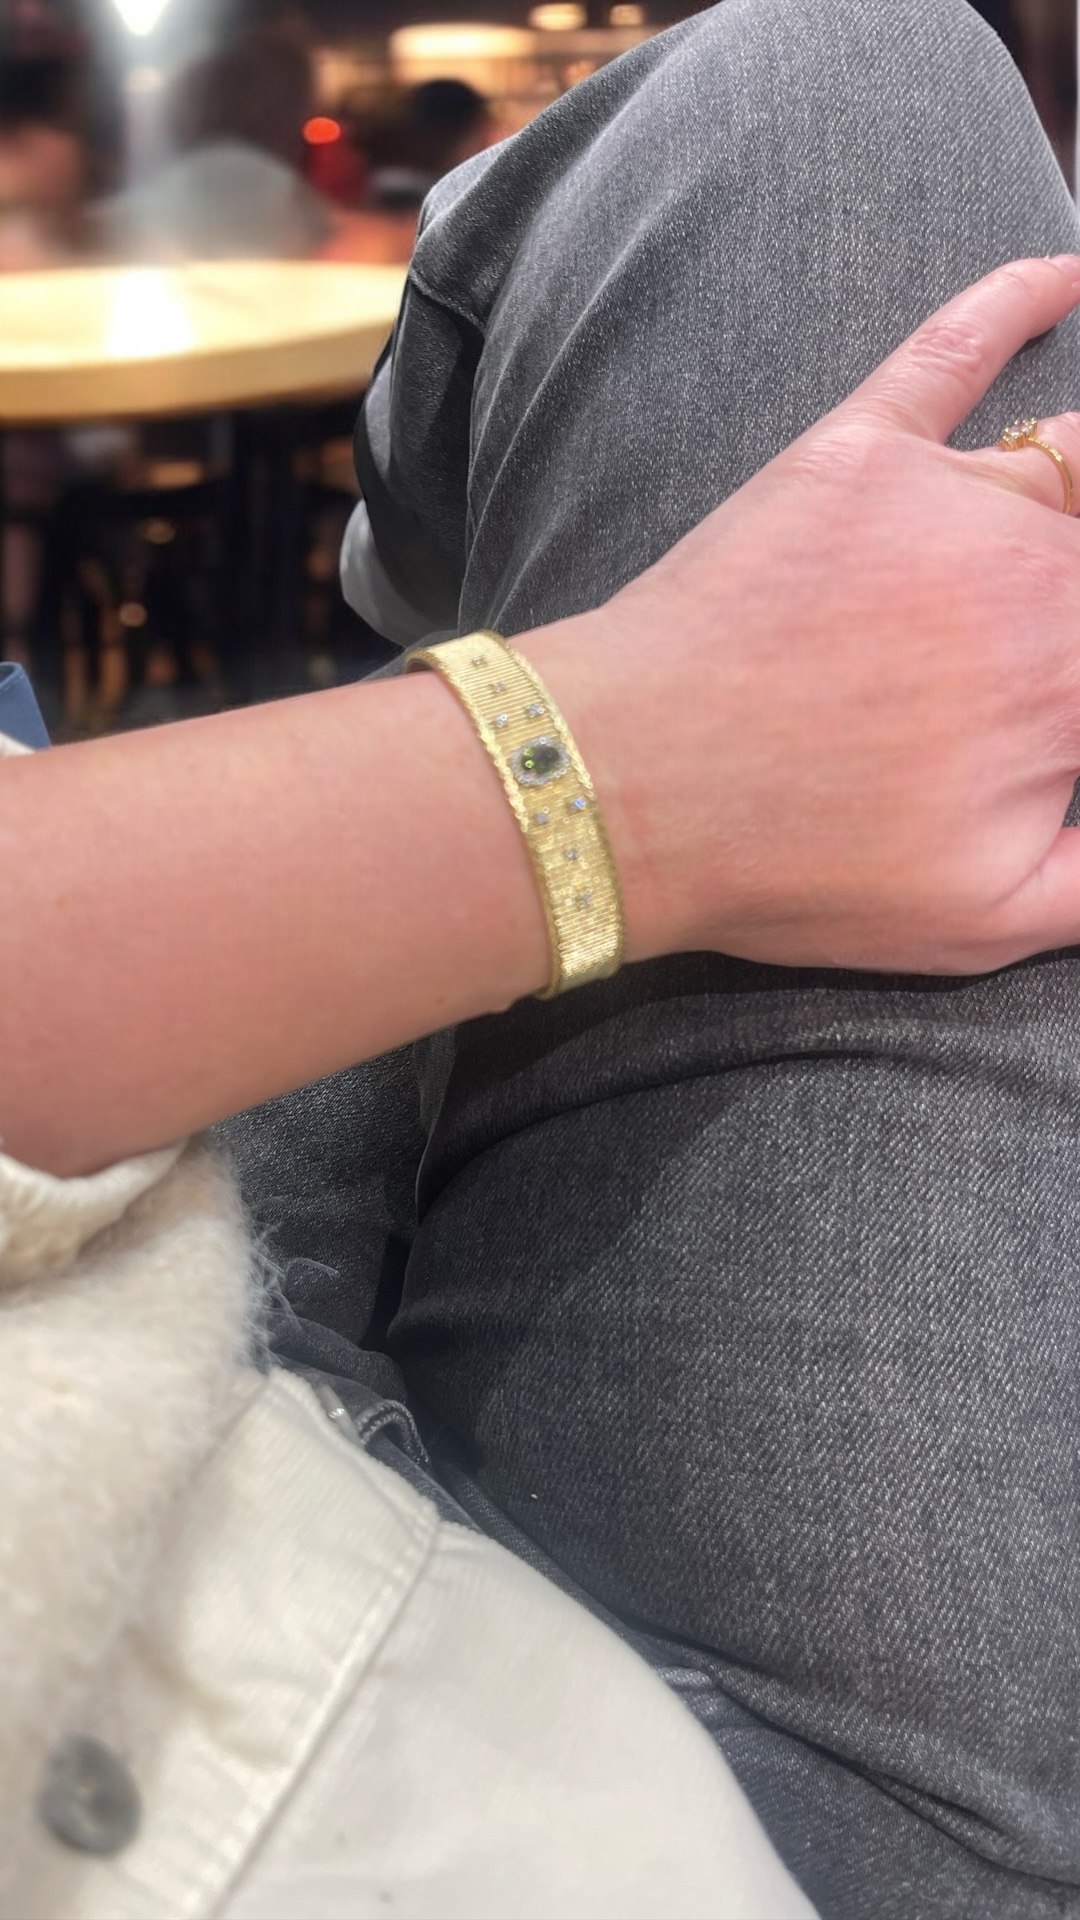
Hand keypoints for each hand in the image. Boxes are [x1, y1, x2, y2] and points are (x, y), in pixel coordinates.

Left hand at [525, 254, 1079, 972]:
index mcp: (1070, 680)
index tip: (1062, 693)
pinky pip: (953, 347)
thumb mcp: (983, 920)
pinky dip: (1013, 302)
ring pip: (1074, 454)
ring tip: (1066, 504)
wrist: (629, 791)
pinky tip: (1059, 278)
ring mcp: (947, 496)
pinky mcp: (857, 449)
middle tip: (1031, 635)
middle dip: (1072, 593)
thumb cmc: (797, 865)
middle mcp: (1035, 570)